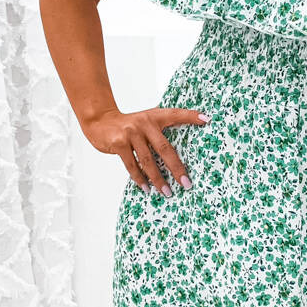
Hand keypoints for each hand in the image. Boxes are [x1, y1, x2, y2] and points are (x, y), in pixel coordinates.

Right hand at [81, 106, 210, 194]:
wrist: (100, 121)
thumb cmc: (129, 125)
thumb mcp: (146, 121)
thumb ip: (159, 131)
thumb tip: (179, 152)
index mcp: (155, 116)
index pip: (176, 114)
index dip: (191, 116)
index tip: (206, 120)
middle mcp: (145, 123)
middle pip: (164, 148)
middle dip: (177, 168)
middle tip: (186, 183)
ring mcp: (131, 133)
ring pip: (148, 161)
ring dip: (158, 179)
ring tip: (167, 192)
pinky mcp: (119, 144)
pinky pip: (132, 165)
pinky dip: (140, 179)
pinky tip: (146, 188)